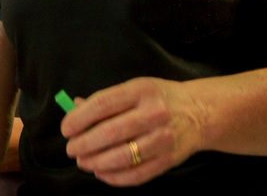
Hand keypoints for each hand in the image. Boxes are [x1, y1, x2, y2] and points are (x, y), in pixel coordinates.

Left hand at [61, 78, 202, 186]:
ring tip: (84, 162)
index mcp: (142, 90)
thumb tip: (74, 109)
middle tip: (72, 149)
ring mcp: (163, 138)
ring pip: (122, 157)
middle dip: (84, 144)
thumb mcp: (136, 88)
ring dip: (96, 163)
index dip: (80, 118)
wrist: (200, 112)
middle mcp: (154, 113)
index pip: (103, 103)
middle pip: (110, 132)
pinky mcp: (169, 160)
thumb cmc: (159, 99)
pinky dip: (114, 177)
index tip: (67, 129)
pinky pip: (137, 175)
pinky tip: (102, 173)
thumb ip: (106, 100)